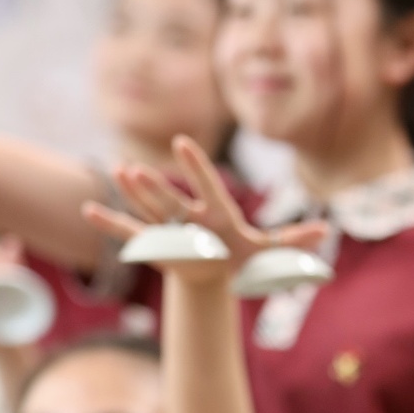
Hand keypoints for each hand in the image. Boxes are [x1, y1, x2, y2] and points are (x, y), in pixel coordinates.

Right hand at [82, 135, 325, 281]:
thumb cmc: (244, 256)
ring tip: (118, 172)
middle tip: (135, 167)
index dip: (196, 167)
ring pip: (150, 209)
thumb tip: (325, 232)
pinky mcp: (157, 243)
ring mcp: (172, 227)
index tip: (181, 143)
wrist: (217, 269)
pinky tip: (88, 211)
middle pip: (172, 201)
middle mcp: (192, 216)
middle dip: (155, 188)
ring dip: (133, 194)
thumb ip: (293, 242)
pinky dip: (110, 225)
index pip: (208, 187)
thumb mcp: (269, 254)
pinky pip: (131, 234)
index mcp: (219, 214)